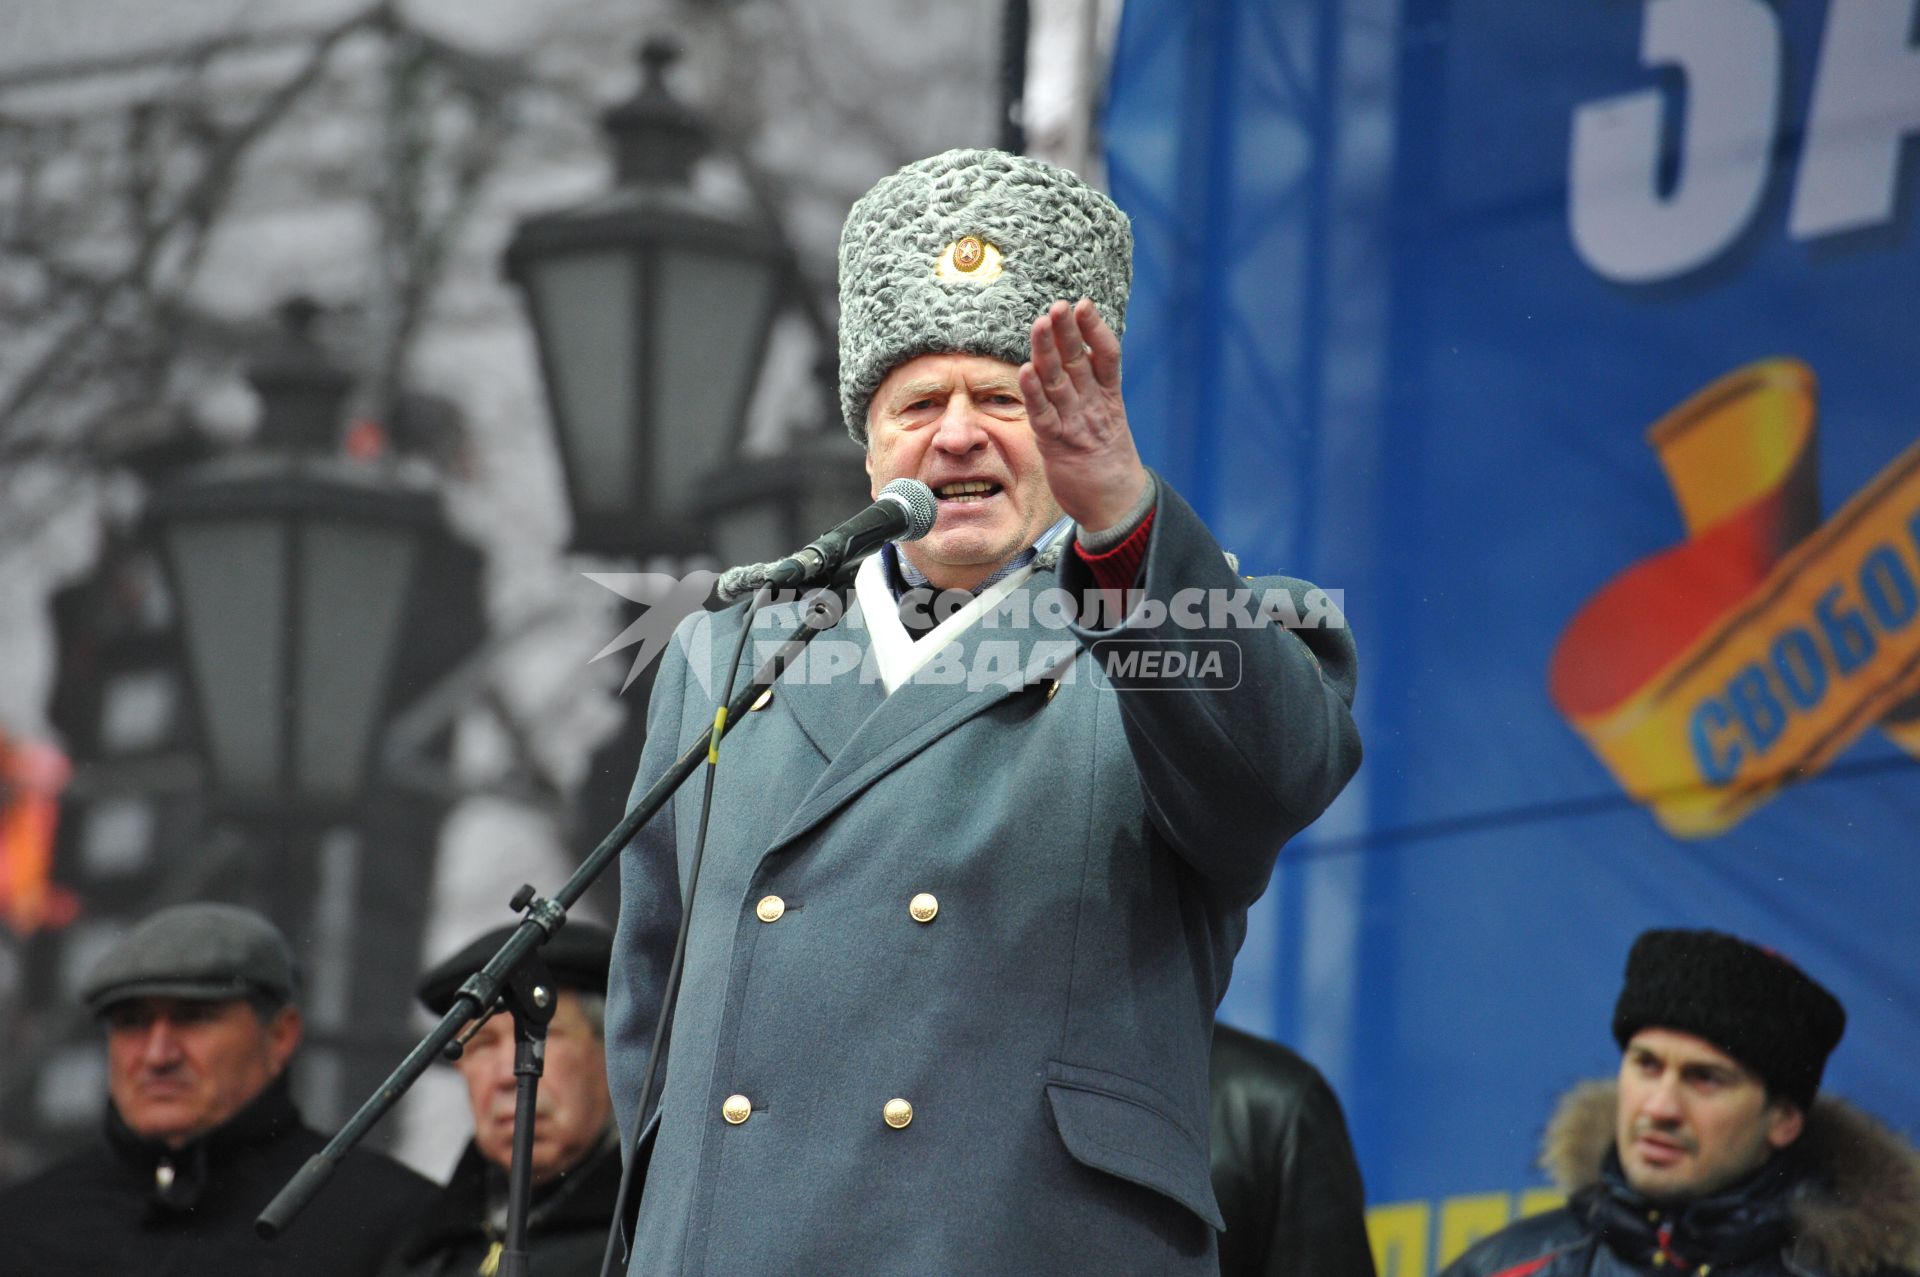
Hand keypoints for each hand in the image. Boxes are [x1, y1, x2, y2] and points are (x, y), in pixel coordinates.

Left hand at [1019, 298, 1150, 530]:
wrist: (1117, 505)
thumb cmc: (1107, 462)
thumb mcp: (1107, 420)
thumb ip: (1091, 391)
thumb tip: (1074, 361)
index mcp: (1109, 398)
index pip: (1106, 355)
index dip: (1095, 328)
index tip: (1083, 304)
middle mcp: (1094, 406)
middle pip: (1080, 360)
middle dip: (1068, 331)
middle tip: (1058, 305)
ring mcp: (1077, 424)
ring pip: (1060, 381)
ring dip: (1048, 351)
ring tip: (1040, 324)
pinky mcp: (1058, 445)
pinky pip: (1044, 414)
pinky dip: (1034, 393)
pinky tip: (1025, 371)